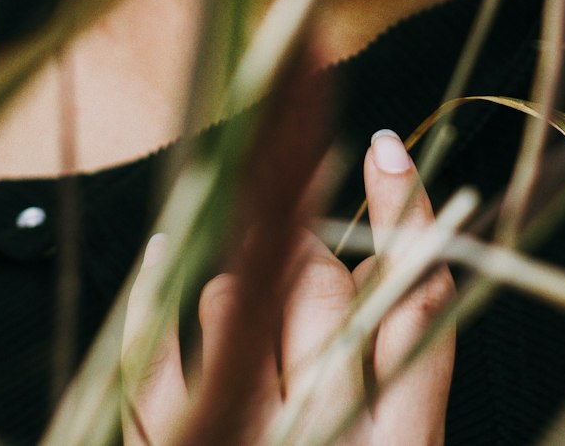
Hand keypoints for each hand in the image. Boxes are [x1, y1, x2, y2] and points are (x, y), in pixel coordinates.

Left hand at [122, 129, 453, 445]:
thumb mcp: (399, 442)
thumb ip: (409, 348)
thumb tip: (394, 225)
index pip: (415, 305)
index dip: (404, 214)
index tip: (384, 148)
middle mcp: (318, 439)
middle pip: (320, 285)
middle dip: (312, 254)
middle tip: (303, 254)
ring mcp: (235, 440)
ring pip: (231, 297)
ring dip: (243, 283)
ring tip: (252, 325)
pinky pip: (150, 344)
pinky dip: (154, 290)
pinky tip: (161, 255)